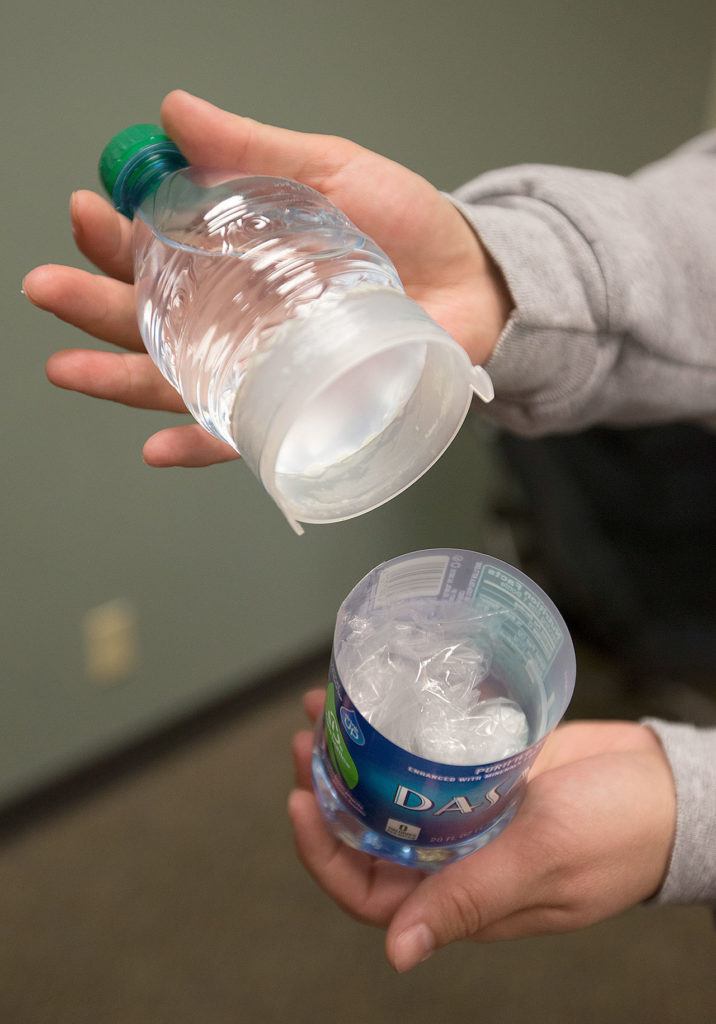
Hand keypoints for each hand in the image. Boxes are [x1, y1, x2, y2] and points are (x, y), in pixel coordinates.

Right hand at [24, 90, 510, 467]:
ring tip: (69, 369)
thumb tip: (173, 113)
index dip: (114, 236)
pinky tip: (157, 446)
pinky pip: (242, 435)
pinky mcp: (302, 410)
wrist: (475, 283)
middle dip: (95, 306)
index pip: (157, 251)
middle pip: (151, 321)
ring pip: (178, 381)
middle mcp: (239, 319)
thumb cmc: (407, 227)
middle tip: (49, 289)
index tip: (89, 212)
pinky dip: (199, 444)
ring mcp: (265, 369)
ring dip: (119, 379)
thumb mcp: (331, 172)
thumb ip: (256, 150)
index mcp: (237, 259)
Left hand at [289, 689, 675, 971]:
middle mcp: (456, 853)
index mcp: (462, 893)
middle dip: (329, 788)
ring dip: (357, 753)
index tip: (300, 799)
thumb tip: (397, 953)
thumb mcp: (541, 863)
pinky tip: (382, 696)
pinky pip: (428, 753)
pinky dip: (400, 728)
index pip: (367, 888)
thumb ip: (471, 898)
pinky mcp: (485, 768)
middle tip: (310, 736)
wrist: (668, 788)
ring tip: (329, 704)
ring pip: (392, 788)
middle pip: (368, 830)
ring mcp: (469, 808)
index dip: (322, 851)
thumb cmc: (619, 836)